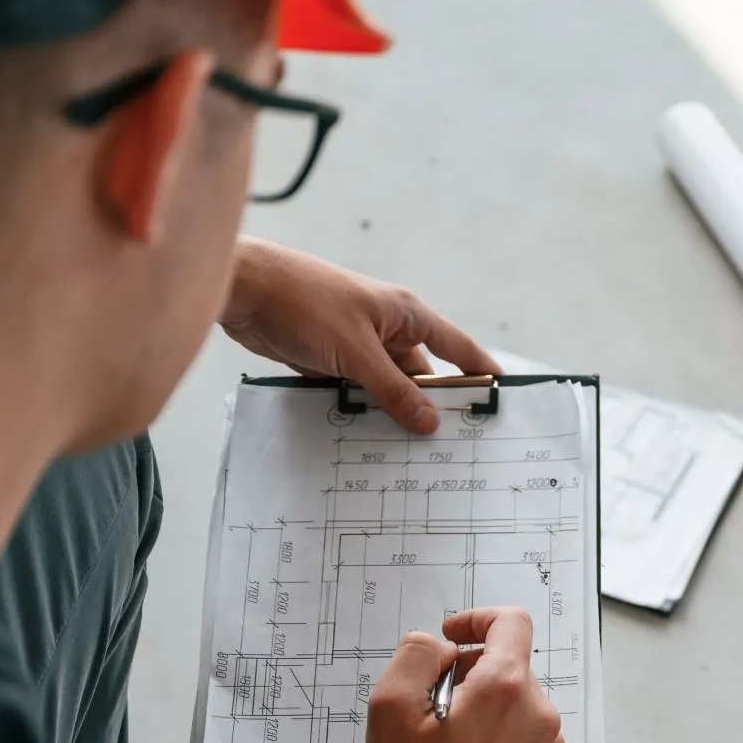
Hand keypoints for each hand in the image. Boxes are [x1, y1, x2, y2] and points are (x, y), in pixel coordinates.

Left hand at [221, 235, 500, 433]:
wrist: (242, 289)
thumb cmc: (304, 303)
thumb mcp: (355, 352)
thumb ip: (393, 390)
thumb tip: (429, 422)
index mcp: (406, 315)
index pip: (459, 348)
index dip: (481, 374)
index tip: (501, 403)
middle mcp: (387, 329)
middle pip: (421, 377)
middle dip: (429, 408)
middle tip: (446, 450)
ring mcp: (357, 345)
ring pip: (385, 388)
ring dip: (388, 413)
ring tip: (403, 454)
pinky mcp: (328, 359)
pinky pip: (353, 393)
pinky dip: (356, 412)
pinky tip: (361, 441)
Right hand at [366, 607, 564, 742]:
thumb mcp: (391, 708)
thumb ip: (416, 655)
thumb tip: (441, 646)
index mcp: (505, 686)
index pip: (511, 621)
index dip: (477, 618)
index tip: (449, 637)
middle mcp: (539, 710)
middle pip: (510, 663)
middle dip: (472, 670)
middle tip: (434, 703)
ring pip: (519, 698)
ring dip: (487, 703)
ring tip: (451, 739)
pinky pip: (528, 731)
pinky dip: (502, 732)